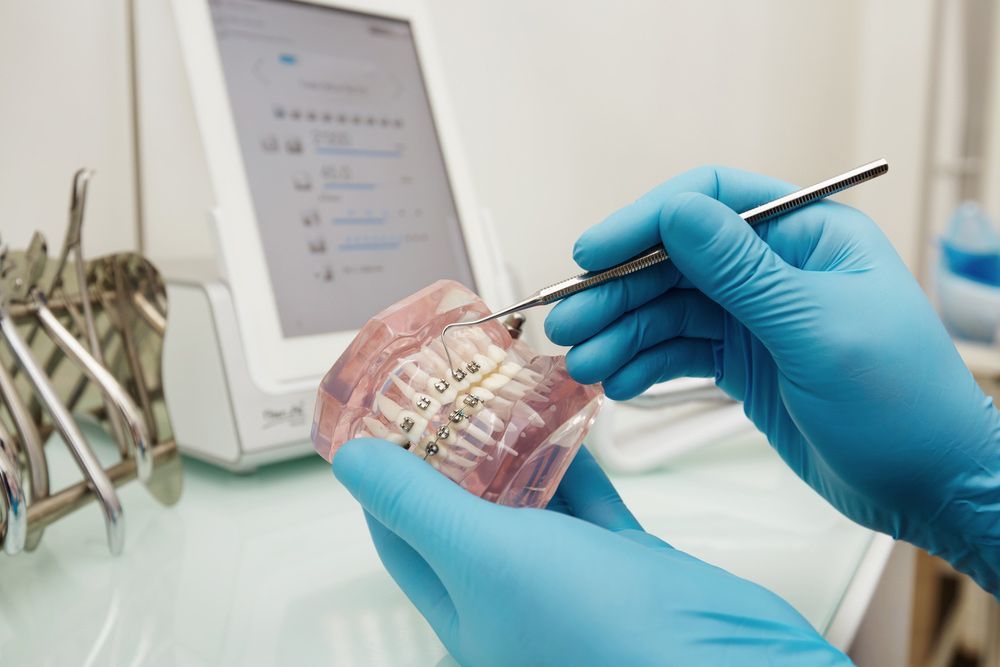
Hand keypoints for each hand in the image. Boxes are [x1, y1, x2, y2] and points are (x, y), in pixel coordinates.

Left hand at [334, 439, 849, 666]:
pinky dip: (578, 464)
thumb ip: (419, 505)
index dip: (386, 479)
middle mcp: (515, 601)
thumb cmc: (603, 633)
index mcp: (467, 612)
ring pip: (532, 506)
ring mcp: (573, 584)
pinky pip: (590, 504)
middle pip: (467, 515)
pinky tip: (572, 423)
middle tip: (449, 391)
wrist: (725, 662)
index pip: (402, 537)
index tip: (384, 423)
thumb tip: (354, 464)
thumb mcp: (487, 554)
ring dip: (519, 452)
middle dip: (455, 453)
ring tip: (505, 394)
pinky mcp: (626, 567)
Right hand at [544, 166, 999, 591]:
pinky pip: (679, 352)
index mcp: (808, 234)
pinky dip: (644, 366)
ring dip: (621, 335)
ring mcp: (756, 316)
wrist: (931, 488)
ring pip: (668, 311)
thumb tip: (676, 212)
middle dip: (617, 292)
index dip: (643, 222)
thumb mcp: (819, 330)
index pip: (709, 201)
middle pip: (674, 261)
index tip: (590, 255)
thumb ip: (743, 271)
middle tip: (568, 325)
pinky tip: (620, 386)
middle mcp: (776, 267)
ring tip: (583, 366)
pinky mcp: (743, 362)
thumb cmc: (902, 405)